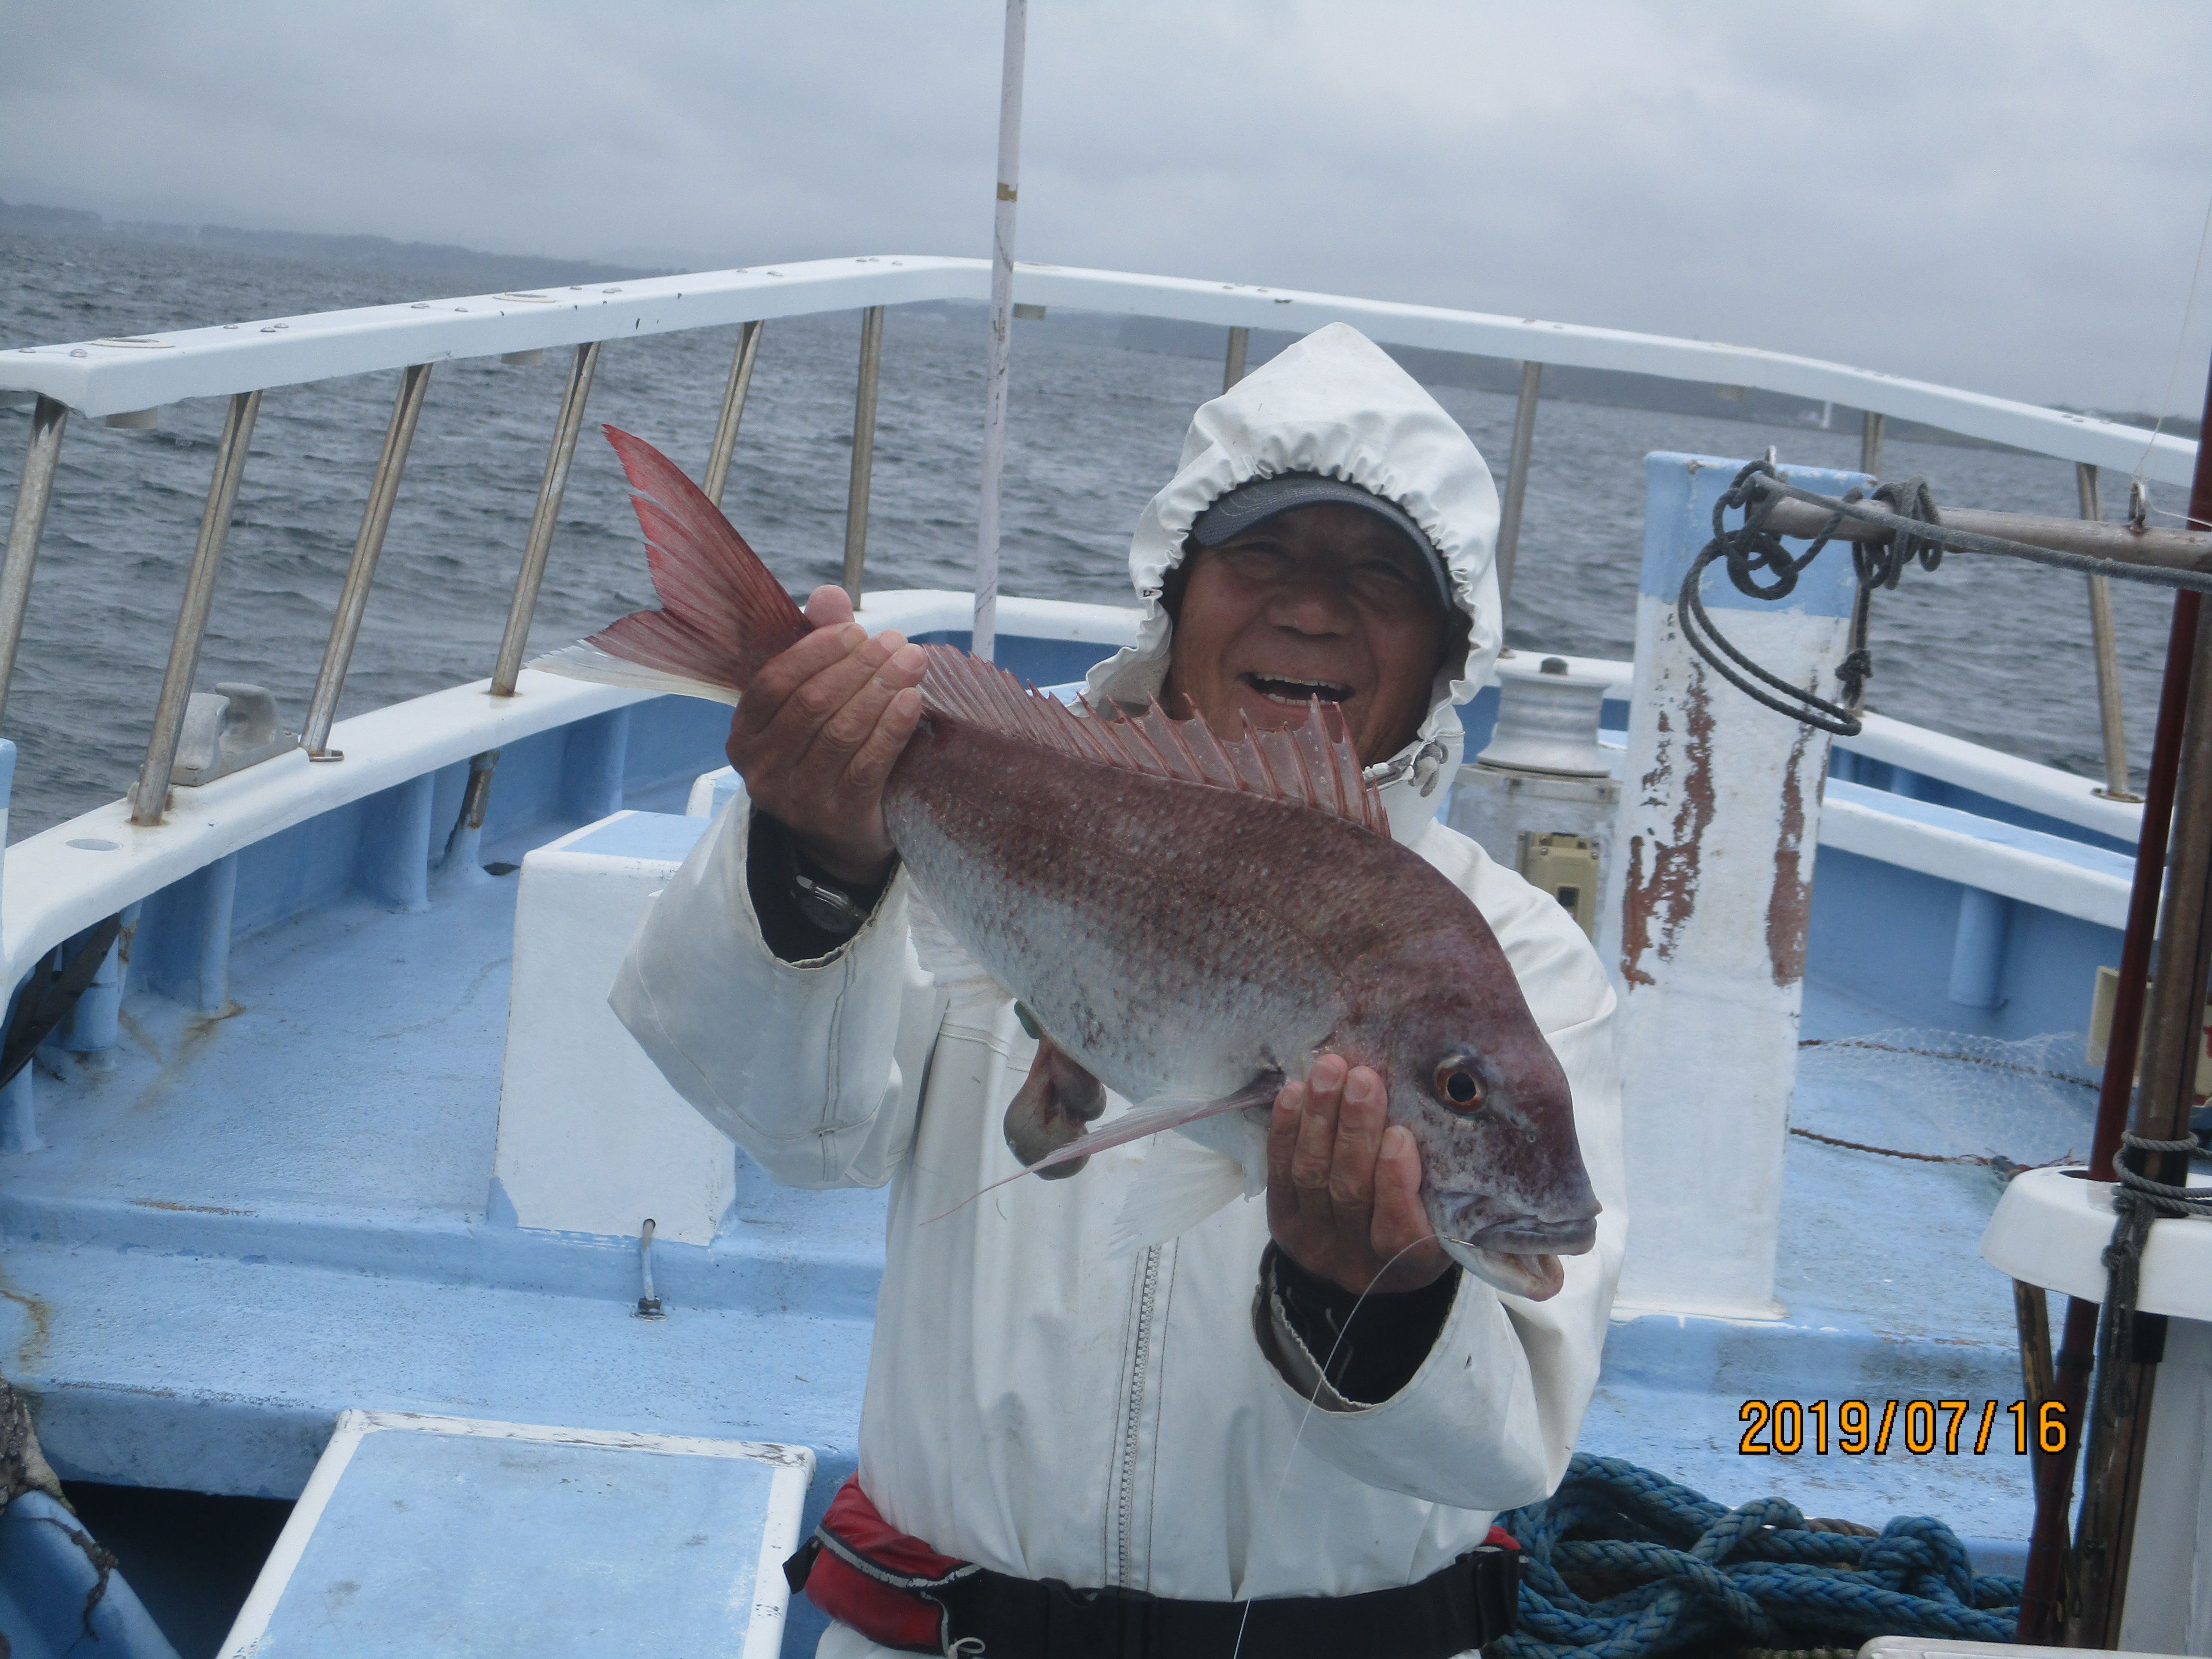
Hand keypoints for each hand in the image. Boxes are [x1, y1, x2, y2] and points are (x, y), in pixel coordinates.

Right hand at [725, 585, 926, 884]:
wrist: (840, 837)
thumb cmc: (825, 753)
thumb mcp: (815, 702)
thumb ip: (819, 647)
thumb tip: (830, 594)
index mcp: (743, 736)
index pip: (775, 681)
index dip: (817, 651)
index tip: (857, 631)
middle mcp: (761, 769)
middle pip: (812, 703)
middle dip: (859, 666)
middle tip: (897, 642)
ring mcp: (796, 798)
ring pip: (841, 731)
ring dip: (881, 690)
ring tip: (913, 662)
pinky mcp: (837, 818)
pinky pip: (868, 765)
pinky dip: (892, 728)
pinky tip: (914, 701)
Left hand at [1266, 1055, 1449, 1294]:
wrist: (1364, 1267)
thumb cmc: (1422, 1224)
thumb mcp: (1443, 1218)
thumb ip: (1441, 1182)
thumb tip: (1433, 1111)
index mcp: (1411, 1265)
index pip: (1398, 1232)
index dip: (1395, 1184)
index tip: (1400, 1135)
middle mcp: (1357, 1259)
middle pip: (1351, 1192)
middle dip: (1356, 1131)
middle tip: (1364, 1079)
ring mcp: (1314, 1241)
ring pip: (1312, 1176)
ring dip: (1320, 1118)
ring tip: (1329, 1071)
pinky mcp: (1283, 1220)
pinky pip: (1280, 1172)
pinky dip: (1285, 1129)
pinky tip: (1294, 1092)